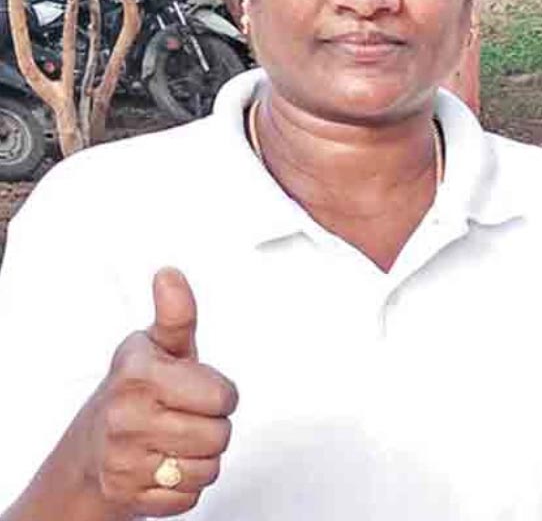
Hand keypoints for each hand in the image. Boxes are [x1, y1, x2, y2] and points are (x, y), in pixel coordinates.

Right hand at [78, 268, 237, 517]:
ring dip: (200, 457)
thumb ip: (176, 314)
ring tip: (174, 440)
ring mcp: (125, 461)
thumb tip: (170, 275)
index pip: (222, 396)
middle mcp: (125, 417)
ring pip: (208, 468)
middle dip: (212, 426)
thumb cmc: (134, 391)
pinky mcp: (130, 497)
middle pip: (219, 435)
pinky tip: (163, 466)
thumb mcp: (157, 347)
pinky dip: (184, 486)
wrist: (89, 450)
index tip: (197, 388)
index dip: (220, 394)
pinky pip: (190, 496)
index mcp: (139, 375)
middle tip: (185, 416)